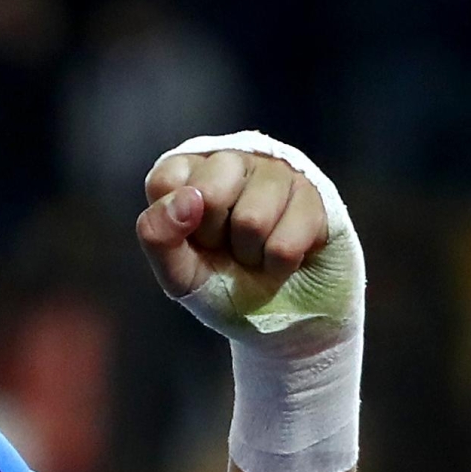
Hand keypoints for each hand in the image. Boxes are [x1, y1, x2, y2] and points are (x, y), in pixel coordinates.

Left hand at [135, 149, 330, 317]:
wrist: (276, 310)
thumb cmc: (219, 280)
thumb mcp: (175, 270)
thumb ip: (158, 235)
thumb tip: (186, 198)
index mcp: (186, 173)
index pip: (165, 182)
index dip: (176, 225)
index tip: (191, 238)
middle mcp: (229, 161)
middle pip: (209, 195)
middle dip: (215, 237)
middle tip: (224, 246)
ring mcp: (273, 172)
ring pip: (252, 220)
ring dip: (250, 254)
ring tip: (253, 252)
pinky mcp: (312, 194)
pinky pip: (287, 243)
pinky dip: (278, 265)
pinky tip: (278, 257)